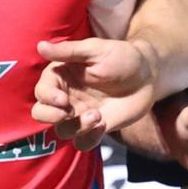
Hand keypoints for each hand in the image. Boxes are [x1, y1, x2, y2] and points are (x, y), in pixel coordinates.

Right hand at [33, 37, 162, 149]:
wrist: (147, 75)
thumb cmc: (121, 57)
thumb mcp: (95, 50)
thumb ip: (68, 51)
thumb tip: (40, 46)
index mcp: (61, 77)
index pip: (42, 92)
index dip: (48, 98)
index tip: (63, 100)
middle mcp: (66, 98)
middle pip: (41, 114)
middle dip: (50, 117)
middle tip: (68, 113)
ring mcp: (80, 114)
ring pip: (62, 131)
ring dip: (76, 127)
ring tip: (97, 116)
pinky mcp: (95, 128)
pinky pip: (82, 142)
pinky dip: (89, 138)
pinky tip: (103, 125)